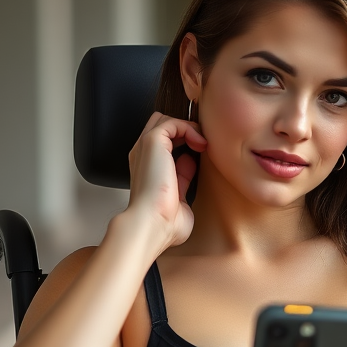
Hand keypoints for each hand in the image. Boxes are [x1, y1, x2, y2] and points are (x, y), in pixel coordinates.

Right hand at [125, 112, 207, 250]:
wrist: (153, 225)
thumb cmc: (165, 222)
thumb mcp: (180, 198)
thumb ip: (184, 180)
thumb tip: (191, 162)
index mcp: (147, 169)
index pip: (164, 144)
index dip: (185, 143)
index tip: (202, 155)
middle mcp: (143, 156)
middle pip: (161, 126)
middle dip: (184, 129)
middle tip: (202, 145)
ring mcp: (145, 148)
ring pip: (165, 120)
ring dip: (188, 127)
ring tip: (202, 144)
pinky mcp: (151, 142)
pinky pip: (171, 122)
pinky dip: (189, 128)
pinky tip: (200, 144)